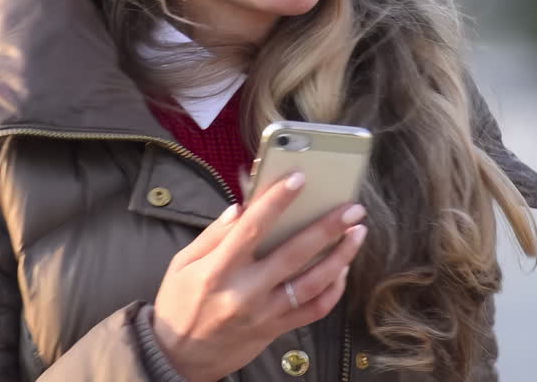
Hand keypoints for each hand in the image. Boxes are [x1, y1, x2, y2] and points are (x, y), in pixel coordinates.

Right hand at [151, 172, 367, 381]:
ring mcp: (264, 314)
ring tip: (357, 233)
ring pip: (312, 284)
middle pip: (293, 254)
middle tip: (352, 208)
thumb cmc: (180, 304)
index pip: (252, 228)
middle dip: (327, 228)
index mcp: (218, 270)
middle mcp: (245, 292)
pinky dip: (333, 290)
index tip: (299, 178)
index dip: (277, 200)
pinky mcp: (275, 330)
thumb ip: (212, 235)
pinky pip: (313, 311)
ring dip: (340, 257)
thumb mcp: (182, 264)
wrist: (179, 358)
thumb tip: (240, 209)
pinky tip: (342, 270)